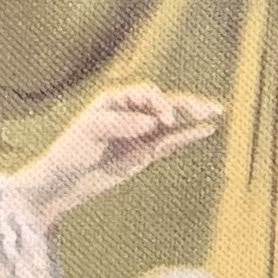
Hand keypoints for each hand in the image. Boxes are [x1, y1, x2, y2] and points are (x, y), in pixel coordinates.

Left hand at [3, 86, 224, 230]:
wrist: (61, 183)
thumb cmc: (70, 150)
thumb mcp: (91, 131)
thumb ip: (122, 123)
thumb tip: (152, 123)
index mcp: (120, 100)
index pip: (148, 94)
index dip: (159, 103)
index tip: (162, 120)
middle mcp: (135, 113)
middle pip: (167, 103)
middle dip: (188, 104)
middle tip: (206, 109)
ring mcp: (142, 133)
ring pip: (175, 121)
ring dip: (195, 116)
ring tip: (217, 111)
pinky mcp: (145, 153)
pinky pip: (172, 142)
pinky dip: (189, 136)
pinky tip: (207, 130)